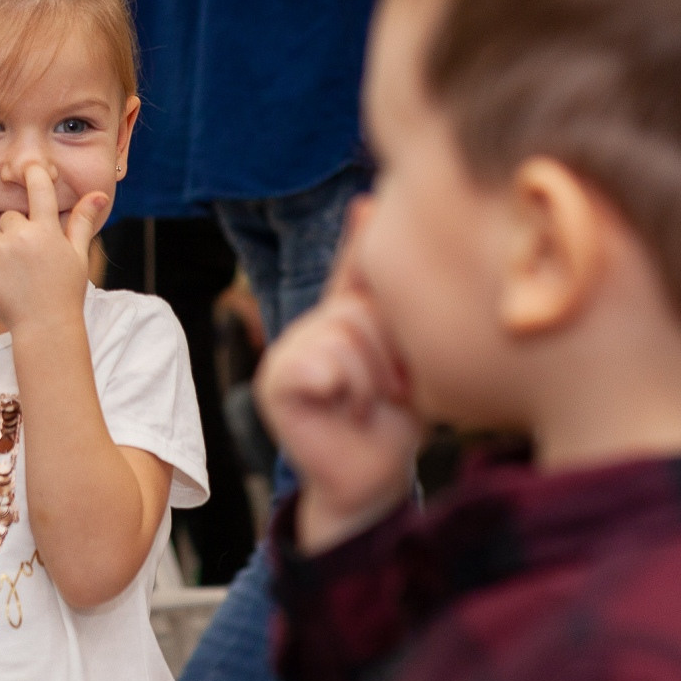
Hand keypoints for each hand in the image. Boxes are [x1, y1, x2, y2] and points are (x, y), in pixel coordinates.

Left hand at [0, 164, 107, 331]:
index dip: (35, 174)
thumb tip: (99, 193)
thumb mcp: (78, 255)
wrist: (43, 327)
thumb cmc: (65, 291)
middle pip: (11, 217)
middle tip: (30, 259)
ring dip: (2, 250)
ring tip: (18, 276)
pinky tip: (5, 284)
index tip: (30, 168)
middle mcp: (20, 235)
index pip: (39, 189)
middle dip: (17, 232)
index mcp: (47, 230)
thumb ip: (82, 221)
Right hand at [254, 203, 420, 551]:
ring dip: (374, 378)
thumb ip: (385, 288)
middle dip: (391, 353)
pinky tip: (347, 413)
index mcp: (337, 314)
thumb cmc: (395, 415)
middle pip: (362, 307)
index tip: (377, 249)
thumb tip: (366, 202)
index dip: (371, 268)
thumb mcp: (402, 344)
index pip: (357, 270)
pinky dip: (349, 391)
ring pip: (347, 334)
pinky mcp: (277, 383)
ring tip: (372, 403)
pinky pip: (325, 364)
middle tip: (391, 389)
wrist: (373, 478)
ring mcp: (285, 353)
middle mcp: (306, 327)